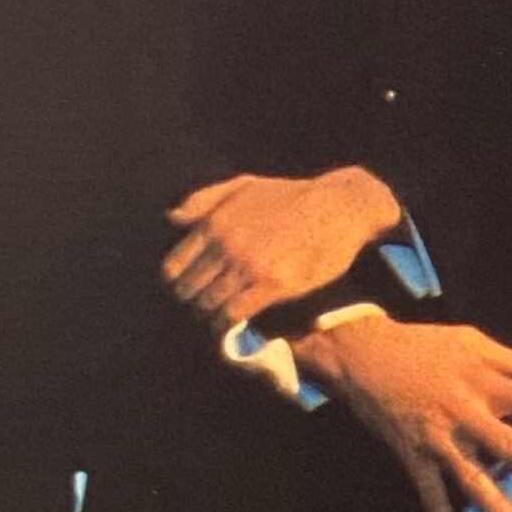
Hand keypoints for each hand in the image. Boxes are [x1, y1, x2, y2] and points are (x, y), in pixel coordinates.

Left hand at [164, 167, 403, 327]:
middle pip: (189, 289)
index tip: (190, 289)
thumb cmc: (293, 196)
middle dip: (194, 301)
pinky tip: (231, 326)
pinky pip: (234, 314)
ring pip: (209, 304)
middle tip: (205, 306)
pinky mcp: (273, 285)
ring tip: (217, 319)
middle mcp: (226, 245)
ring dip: (210, 315)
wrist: (339, 208)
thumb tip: (173, 218)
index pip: (175, 267)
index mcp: (215, 223)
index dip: (179, 283)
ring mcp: (249, 266)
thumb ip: (206, 198)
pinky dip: (226, 324)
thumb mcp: (246, 185)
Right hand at [298, 317, 511, 511]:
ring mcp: (437, 439)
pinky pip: (430, 493)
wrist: (362, 356)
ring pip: (469, 474)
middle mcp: (463, 414)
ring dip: (491, 500)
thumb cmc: (419, 344)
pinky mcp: (414, 457)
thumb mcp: (466, 338)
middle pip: (504, 441)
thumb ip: (503, 356)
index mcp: (480, 382)